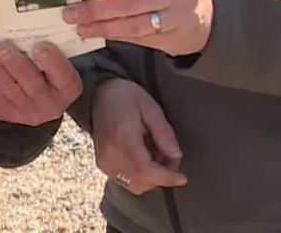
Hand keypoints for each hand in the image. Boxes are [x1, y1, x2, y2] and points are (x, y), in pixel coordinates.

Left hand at [0, 41, 81, 125]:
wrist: (32, 100)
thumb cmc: (45, 71)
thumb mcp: (56, 62)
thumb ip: (48, 47)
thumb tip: (32, 24)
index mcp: (66, 88)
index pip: (63, 76)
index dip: (52, 62)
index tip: (40, 46)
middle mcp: (48, 103)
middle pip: (32, 84)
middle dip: (15, 64)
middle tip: (4, 49)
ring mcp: (25, 111)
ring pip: (8, 88)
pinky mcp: (4, 111)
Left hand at [62, 0, 213, 56]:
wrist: (210, 12)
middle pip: (129, 2)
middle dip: (95, 8)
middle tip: (71, 13)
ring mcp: (179, 16)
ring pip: (133, 24)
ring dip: (103, 27)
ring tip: (80, 26)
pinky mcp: (176, 37)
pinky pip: (140, 38)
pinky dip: (117, 36)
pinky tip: (100, 33)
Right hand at [91, 78, 186, 194]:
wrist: (97, 95)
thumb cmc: (125, 96)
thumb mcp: (150, 107)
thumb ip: (163, 132)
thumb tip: (176, 155)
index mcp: (122, 138)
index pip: (146, 170)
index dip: (166, 177)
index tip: (182, 178)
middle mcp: (110, 155)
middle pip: (142, 181)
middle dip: (162, 176)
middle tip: (171, 158)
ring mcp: (104, 162)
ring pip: (135, 185)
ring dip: (152, 177)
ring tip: (156, 155)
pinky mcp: (102, 165)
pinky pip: (126, 181)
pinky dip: (140, 176)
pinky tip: (144, 158)